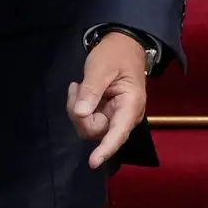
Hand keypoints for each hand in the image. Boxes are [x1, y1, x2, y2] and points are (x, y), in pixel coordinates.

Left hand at [67, 31, 149, 168]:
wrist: (122, 45)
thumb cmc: (114, 54)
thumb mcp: (101, 67)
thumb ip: (91, 90)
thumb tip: (80, 113)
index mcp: (131, 105)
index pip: (118, 133)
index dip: (105, 149)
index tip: (92, 162)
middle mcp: (125, 116)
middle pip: (97, 130)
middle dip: (80, 115)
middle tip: (76, 88)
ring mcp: (115, 116)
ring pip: (89, 126)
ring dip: (77, 109)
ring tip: (78, 86)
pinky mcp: (106, 114)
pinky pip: (87, 119)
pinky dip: (79, 106)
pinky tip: (79, 88)